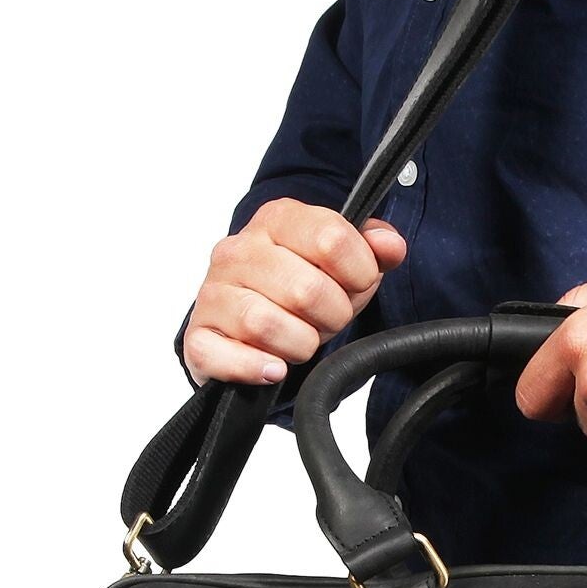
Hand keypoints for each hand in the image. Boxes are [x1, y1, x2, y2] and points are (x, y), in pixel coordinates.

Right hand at [183, 199, 406, 385]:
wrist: (250, 323)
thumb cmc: (300, 290)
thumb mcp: (345, 266)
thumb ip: (373, 251)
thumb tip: (389, 245)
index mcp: (277, 220)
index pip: (332, 239)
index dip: (359, 273)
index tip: (355, 285)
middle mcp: (238, 250)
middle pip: (306, 289)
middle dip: (332, 316)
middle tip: (327, 319)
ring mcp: (213, 293)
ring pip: (266, 324)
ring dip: (299, 344)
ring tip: (300, 339)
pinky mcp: (197, 337)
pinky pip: (223, 357)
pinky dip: (256, 367)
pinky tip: (273, 366)